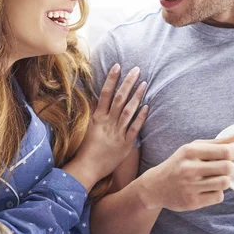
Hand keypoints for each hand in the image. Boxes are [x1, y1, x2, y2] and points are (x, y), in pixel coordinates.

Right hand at [65, 64, 148, 188]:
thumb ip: (95, 112)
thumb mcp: (88, 126)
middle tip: (137, 70)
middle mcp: (107, 122)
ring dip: (137, 96)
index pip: (105, 93)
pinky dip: (140, 117)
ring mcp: (117, 132)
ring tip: (144, 83)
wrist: (87, 167)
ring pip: (128, 111)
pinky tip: (147, 106)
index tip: (118, 66)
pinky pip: (134, 128)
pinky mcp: (125, 144)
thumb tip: (97, 98)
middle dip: (128, 83)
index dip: (112, 79)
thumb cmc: (86, 148)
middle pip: (119, 98)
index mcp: (97, 117)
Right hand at [139, 134, 233, 211]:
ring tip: (215, 178)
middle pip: (227, 168)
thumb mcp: (193, 148)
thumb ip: (216, 143)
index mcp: (190, 151)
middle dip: (229, 168)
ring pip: (225, 183)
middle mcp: (189, 168)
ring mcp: (190, 186)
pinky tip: (207, 189)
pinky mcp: (192, 202)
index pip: (225, 151)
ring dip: (224, 181)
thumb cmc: (178, 164)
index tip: (232, 155)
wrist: (155, 186)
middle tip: (222, 168)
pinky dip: (216, 193)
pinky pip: (218, 197)